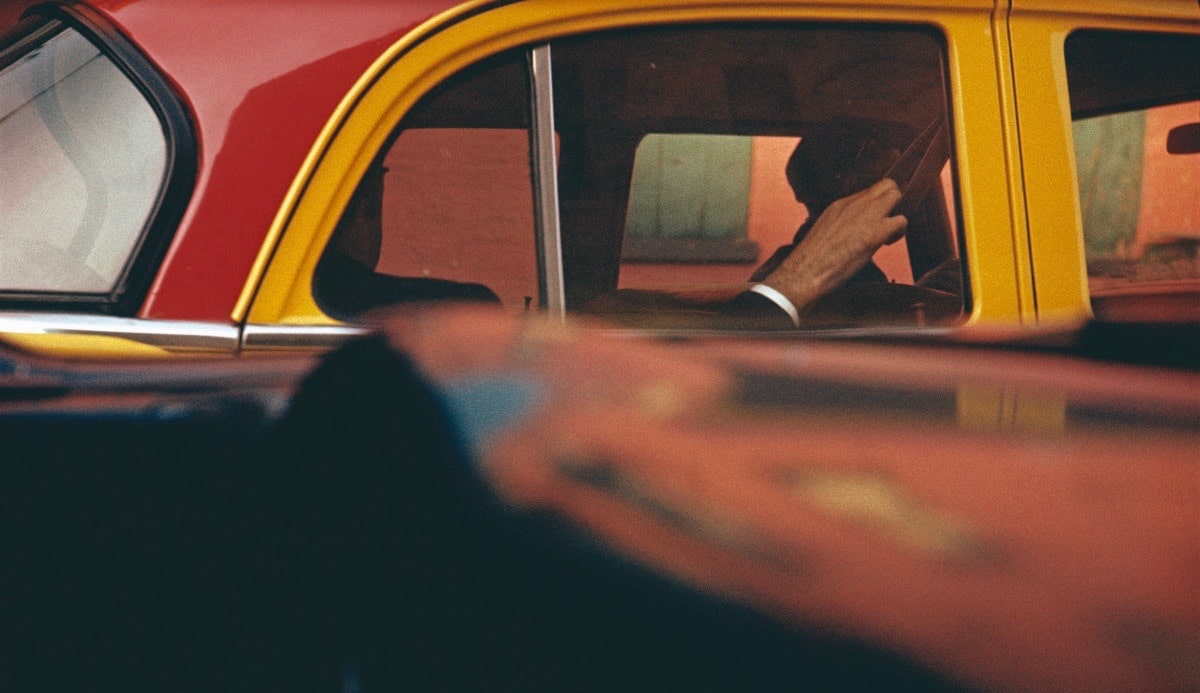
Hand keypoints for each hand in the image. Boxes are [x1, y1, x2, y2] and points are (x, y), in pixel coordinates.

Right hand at [760, 178, 905, 311]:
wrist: (804, 270)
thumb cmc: (811, 259)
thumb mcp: (824, 230)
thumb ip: (841, 224)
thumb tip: (852, 232)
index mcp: (840, 204)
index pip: (869, 191)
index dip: (877, 204)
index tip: (874, 220)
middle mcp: (854, 204)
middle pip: (887, 185)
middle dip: (893, 202)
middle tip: (887, 223)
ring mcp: (865, 215)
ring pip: (895, 195)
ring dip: (896, 214)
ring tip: (887, 235)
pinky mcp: (875, 232)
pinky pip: (901, 221)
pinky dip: (898, 232)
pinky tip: (886, 244)